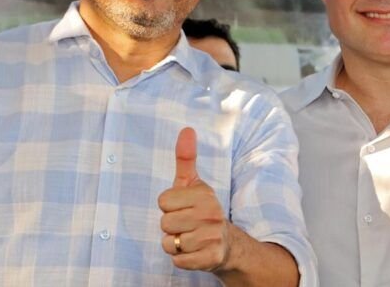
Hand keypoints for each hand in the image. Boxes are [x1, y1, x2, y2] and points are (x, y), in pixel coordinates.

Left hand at [158, 127, 230, 270]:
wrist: (226, 244)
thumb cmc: (202, 210)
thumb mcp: (193, 184)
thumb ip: (186, 158)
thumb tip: (186, 130)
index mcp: (205, 195)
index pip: (163, 201)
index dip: (169, 206)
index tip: (184, 207)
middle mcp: (211, 215)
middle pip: (165, 223)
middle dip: (171, 226)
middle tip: (187, 224)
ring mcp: (211, 237)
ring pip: (169, 242)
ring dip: (175, 243)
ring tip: (190, 237)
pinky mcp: (209, 258)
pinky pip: (177, 260)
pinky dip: (181, 258)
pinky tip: (194, 251)